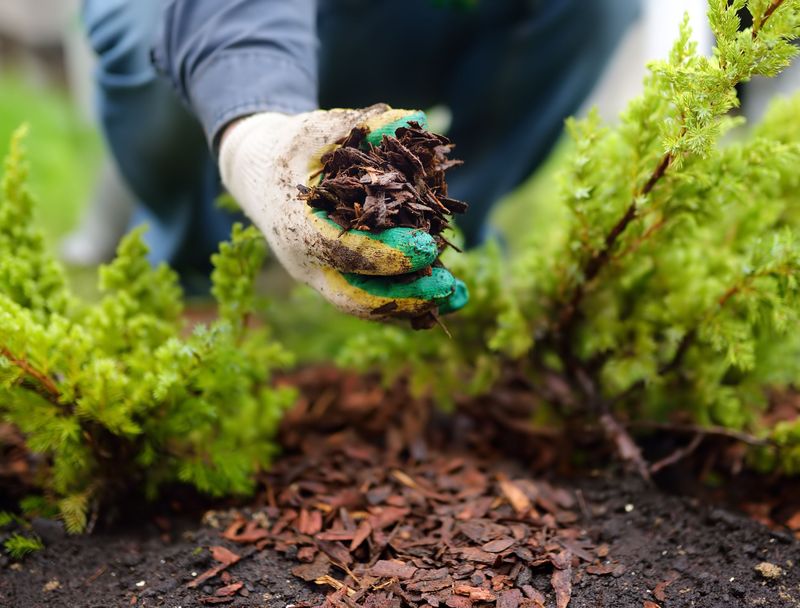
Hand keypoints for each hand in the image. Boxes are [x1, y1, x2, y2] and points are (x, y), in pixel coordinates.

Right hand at [219, 104, 467, 320]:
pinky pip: (373, 298)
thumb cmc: (290, 148)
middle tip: (447, 286)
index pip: (342, 251)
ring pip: (366, 305)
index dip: (386, 254)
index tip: (428, 247)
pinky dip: (409, 300)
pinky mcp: (336, 279)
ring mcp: (320, 277)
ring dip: (413, 305)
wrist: (257, 175)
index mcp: (296, 227)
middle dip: (403, 297)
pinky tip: (449, 296)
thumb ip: (362, 125)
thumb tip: (414, 119)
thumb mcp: (317, 129)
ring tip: (458, 297)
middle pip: (355, 297)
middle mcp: (306, 262)